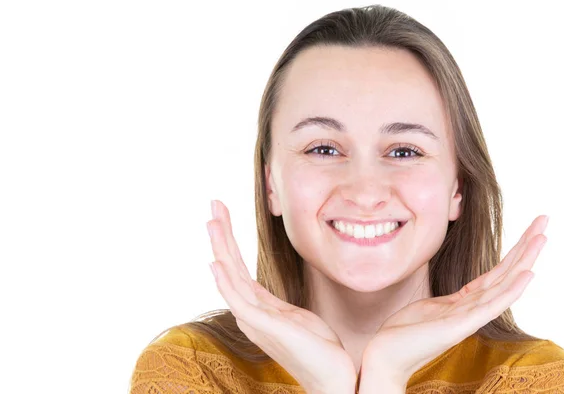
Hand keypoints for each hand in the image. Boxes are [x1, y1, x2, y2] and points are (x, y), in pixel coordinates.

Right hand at [206, 200, 356, 393]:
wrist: (333, 379)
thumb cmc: (319, 350)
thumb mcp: (298, 318)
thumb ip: (281, 305)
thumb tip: (275, 296)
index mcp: (260, 308)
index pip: (238, 268)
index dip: (229, 240)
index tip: (223, 215)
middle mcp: (251, 312)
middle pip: (230, 267)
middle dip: (222, 235)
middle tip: (214, 204)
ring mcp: (256, 320)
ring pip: (231, 277)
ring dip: (221, 248)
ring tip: (212, 221)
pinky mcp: (265, 327)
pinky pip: (240, 300)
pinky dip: (226, 281)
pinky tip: (217, 263)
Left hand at [360, 215, 548, 387]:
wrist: (388, 353)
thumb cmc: (406, 331)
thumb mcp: (431, 306)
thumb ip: (450, 299)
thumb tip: (461, 291)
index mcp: (466, 301)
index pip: (496, 273)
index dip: (513, 251)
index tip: (530, 230)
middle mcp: (473, 308)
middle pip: (506, 273)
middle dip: (525, 247)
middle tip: (544, 221)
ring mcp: (469, 317)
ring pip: (504, 285)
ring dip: (525, 260)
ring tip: (542, 238)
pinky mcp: (461, 326)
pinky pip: (490, 305)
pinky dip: (511, 290)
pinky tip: (527, 275)